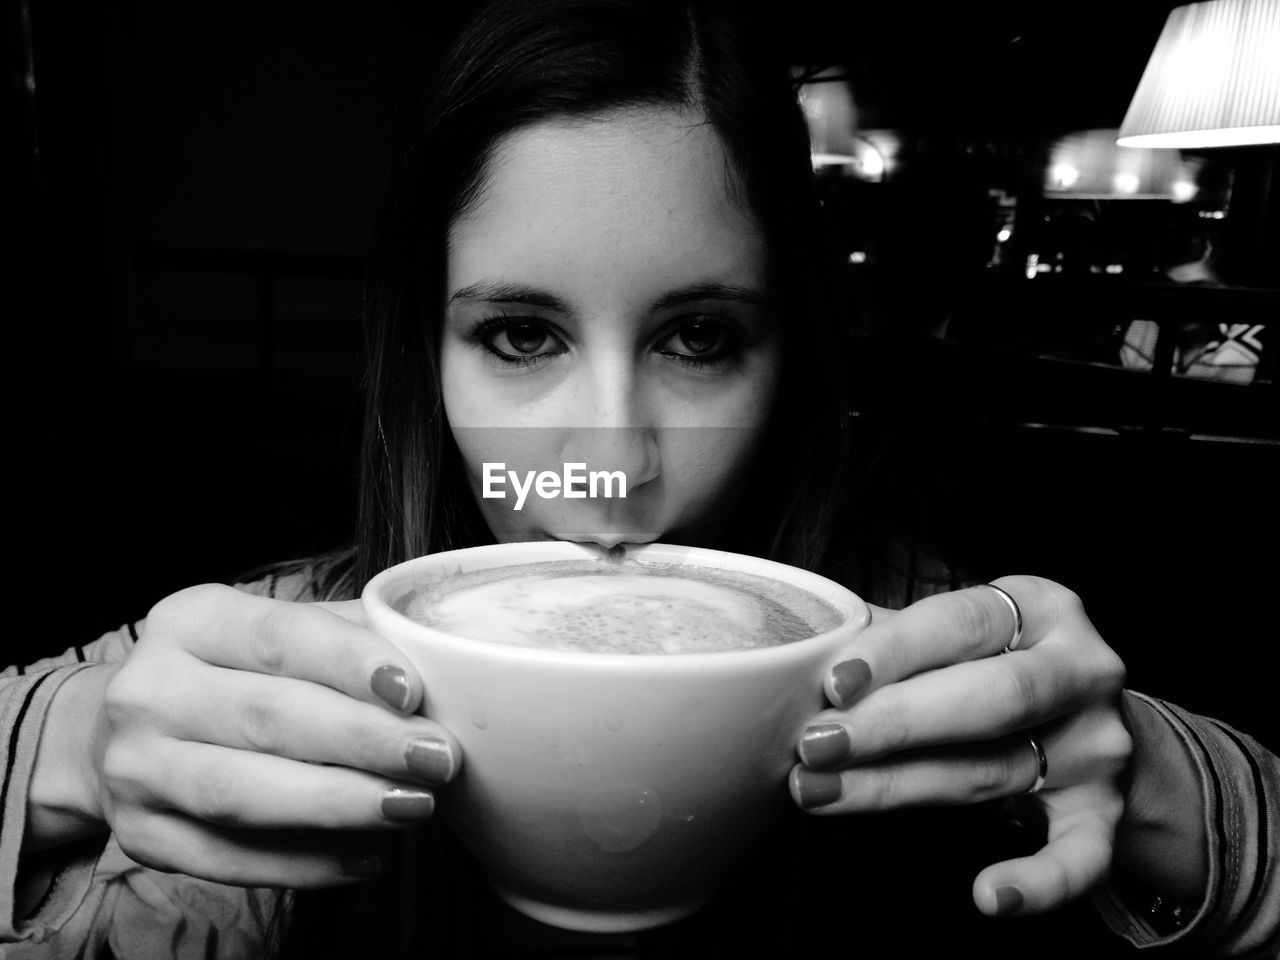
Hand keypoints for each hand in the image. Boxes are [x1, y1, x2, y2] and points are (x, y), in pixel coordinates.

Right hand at [87, 584, 459, 886]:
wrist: (125, 732)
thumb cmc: (233, 674)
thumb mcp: (275, 631)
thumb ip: (348, 635)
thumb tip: (440, 655)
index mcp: (192, 620)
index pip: (279, 635)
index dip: (349, 663)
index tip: (414, 690)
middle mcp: (150, 690)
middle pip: (267, 717)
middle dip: (363, 740)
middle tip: (438, 757)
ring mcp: (136, 768)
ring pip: (242, 792)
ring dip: (337, 804)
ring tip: (413, 806)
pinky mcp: (141, 836)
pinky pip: (228, 859)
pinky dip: (304, 863)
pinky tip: (368, 856)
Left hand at [789, 576, 1130, 916]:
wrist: (1086, 725)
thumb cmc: (992, 667)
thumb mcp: (954, 635)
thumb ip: (890, 635)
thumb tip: (800, 645)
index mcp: (1041, 608)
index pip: (963, 623)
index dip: (895, 652)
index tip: (832, 683)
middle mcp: (1081, 671)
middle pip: (989, 698)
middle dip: (894, 723)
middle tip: (815, 744)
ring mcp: (1097, 747)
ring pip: (993, 771)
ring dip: (899, 787)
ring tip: (820, 792)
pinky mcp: (1107, 815)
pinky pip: (1080, 858)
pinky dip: (1038, 882)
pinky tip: (987, 896)